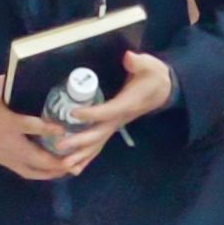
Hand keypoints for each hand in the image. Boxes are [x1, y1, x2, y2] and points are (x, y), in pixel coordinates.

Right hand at [0, 77, 76, 181]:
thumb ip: (12, 81)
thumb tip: (34, 69)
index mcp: (5, 122)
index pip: (30, 127)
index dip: (48, 128)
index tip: (64, 128)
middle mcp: (8, 143)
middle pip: (36, 157)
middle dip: (59, 160)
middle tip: (80, 157)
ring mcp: (6, 155)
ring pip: (34, 169)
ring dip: (54, 170)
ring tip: (73, 168)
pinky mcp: (4, 161)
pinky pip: (26, 172)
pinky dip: (43, 174)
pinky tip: (55, 172)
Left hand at [60, 51, 175, 174]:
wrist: (163, 90)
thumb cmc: (153, 76)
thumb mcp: (150, 65)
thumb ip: (138, 62)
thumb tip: (128, 57)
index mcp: (127, 104)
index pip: (108, 111)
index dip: (92, 113)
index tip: (73, 113)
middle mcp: (120, 119)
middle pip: (100, 133)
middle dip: (80, 141)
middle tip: (60, 145)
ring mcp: (116, 125)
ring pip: (98, 144)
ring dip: (81, 154)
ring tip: (63, 164)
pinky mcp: (112, 128)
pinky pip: (99, 145)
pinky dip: (87, 157)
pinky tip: (73, 168)